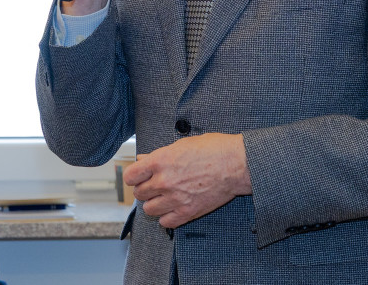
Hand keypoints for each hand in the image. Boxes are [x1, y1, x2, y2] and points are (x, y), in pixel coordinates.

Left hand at [124, 133, 252, 228]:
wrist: (237, 164)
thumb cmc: (214, 149)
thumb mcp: (182, 144)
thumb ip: (160, 154)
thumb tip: (143, 159)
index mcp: (160, 161)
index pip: (130, 176)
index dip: (134, 176)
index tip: (139, 176)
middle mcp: (164, 181)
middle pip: (139, 193)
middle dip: (145, 188)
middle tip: (155, 185)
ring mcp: (175, 198)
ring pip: (149, 209)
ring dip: (154, 203)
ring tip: (164, 197)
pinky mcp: (188, 212)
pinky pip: (165, 222)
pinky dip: (167, 217)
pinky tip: (174, 207)